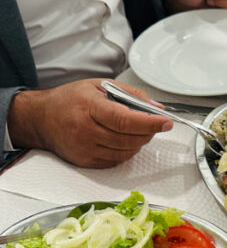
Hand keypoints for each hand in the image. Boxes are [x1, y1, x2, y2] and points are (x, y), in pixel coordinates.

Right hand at [7, 79, 171, 167]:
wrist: (41, 118)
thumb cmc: (69, 100)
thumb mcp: (99, 85)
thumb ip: (130, 94)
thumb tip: (156, 107)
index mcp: (89, 108)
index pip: (125, 120)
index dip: (149, 122)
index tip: (166, 122)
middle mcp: (86, 131)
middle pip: (129, 139)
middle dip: (148, 132)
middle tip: (154, 123)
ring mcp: (85, 149)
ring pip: (126, 152)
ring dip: (139, 142)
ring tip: (137, 129)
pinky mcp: (86, 162)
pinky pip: (116, 161)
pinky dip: (127, 151)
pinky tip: (123, 139)